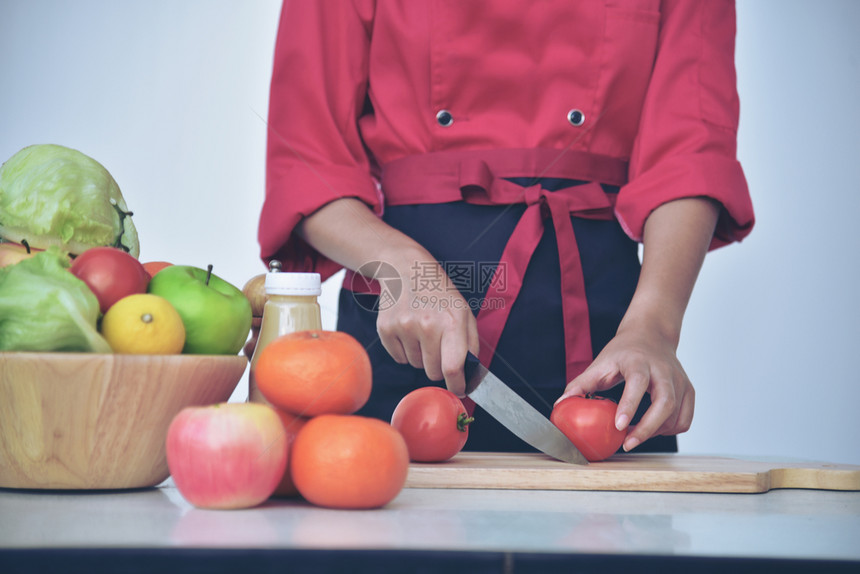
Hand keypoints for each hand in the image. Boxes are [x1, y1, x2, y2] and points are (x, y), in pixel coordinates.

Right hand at [376, 255, 479, 396]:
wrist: (408, 270)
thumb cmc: (440, 295)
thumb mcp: (464, 312)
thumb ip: (470, 345)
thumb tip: (470, 378)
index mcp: (451, 321)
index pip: (452, 367)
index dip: (457, 385)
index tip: (459, 390)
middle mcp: (427, 324)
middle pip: (433, 372)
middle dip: (439, 365)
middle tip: (439, 345)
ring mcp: (404, 326)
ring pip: (416, 365)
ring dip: (421, 356)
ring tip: (422, 331)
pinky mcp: (386, 328)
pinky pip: (399, 358)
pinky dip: (406, 350)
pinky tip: (409, 330)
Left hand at [557, 321, 694, 451]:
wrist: (651, 335)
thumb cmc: (623, 352)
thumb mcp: (600, 363)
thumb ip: (581, 384)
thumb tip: (561, 404)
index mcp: (638, 361)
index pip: (638, 383)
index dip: (630, 405)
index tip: (619, 426)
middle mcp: (663, 370)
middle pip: (665, 401)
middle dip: (648, 427)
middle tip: (628, 443)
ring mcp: (680, 380)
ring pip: (676, 414)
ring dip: (655, 431)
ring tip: (634, 436)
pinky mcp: (688, 390)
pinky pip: (684, 419)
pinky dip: (669, 430)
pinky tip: (652, 429)